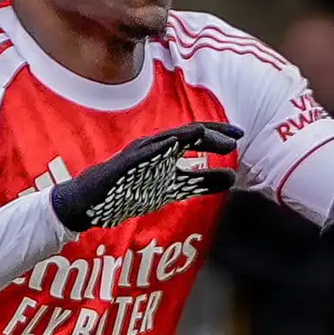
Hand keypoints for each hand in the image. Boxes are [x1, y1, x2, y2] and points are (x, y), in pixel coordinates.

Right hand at [51, 122, 239, 233]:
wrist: (93, 201)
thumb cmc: (132, 189)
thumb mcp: (174, 187)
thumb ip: (202, 181)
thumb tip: (233, 178)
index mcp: (168, 150)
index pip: (196, 137)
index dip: (218, 134)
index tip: (240, 135)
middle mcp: (155, 147)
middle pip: (186, 134)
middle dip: (210, 133)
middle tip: (236, 137)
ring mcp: (139, 154)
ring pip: (167, 140)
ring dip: (189, 136)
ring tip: (208, 134)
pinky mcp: (125, 164)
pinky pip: (144, 154)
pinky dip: (161, 147)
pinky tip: (176, 143)